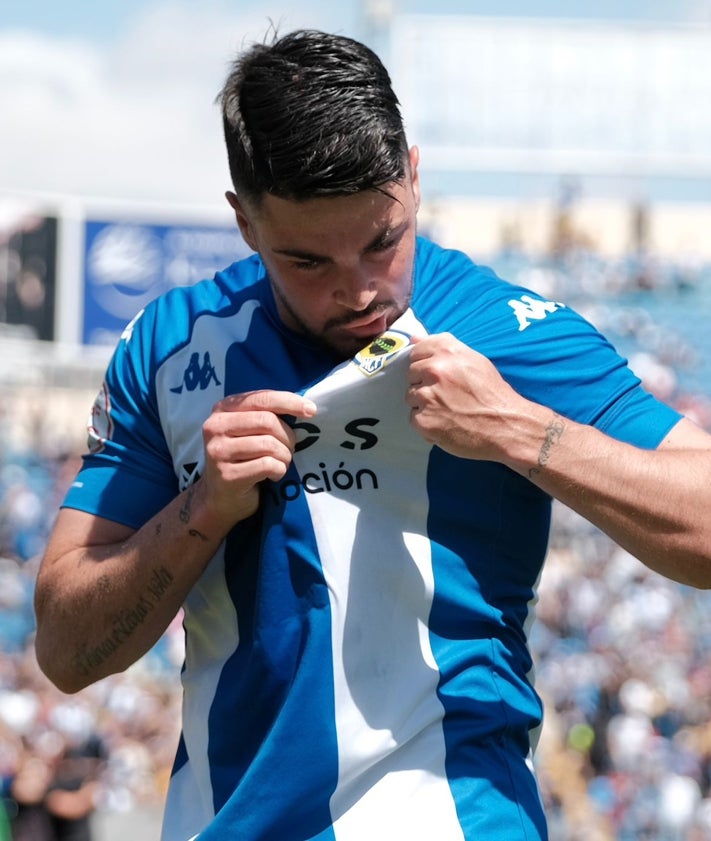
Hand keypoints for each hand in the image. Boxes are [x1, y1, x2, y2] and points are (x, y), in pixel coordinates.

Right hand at [201, 390, 316, 524]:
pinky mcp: (227, 475)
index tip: (312, 410)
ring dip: (285, 456)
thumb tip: (306, 408)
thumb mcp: (249, 430)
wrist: (221, 496)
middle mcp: (215, 426)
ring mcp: (218, 451)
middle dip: (288, 437)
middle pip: (267, 421)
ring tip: (281, 463)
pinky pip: (268, 465)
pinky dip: (279, 471)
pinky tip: (272, 475)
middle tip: (290, 449)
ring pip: (269, 444)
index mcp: (223, 408)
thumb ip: (267, 415)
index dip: (289, 402)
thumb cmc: (243, 457)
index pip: (261, 398)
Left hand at [406, 333, 529, 461]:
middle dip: (424, 384)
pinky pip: (414, 418)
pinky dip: (426, 422)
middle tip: (446, 395)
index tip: (436, 375)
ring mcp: (427, 396)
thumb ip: (442, 348)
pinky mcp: (424, 420)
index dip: (425, 364)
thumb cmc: (492, 394)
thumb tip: (414, 339)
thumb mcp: (474, 361)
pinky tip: (445, 423)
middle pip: (411, 374)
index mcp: (447, 352)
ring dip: (424, 404)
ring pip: (411, 396)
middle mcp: (435, 370)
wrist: (505, 426)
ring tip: (448, 410)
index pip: (416, 352)